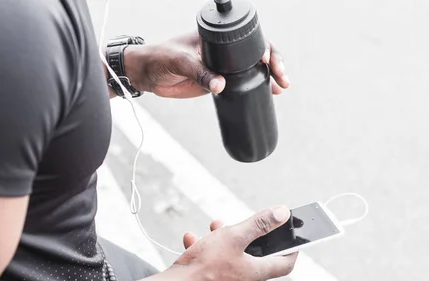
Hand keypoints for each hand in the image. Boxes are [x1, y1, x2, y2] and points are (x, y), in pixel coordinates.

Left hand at [124, 32, 289, 98]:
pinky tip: (268, 94)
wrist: (146, 75)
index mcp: (215, 37)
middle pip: (254, 53)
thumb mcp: (180, 61)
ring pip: (251, 69)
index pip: (245, 39)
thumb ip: (200, 72)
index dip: (262, 47)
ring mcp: (220, 66)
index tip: (267, 61)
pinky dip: (254, 88)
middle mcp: (222, 50)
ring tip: (280, 88)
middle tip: (282, 78)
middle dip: (272, 63)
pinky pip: (240, 84)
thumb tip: (221, 85)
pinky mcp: (215, 82)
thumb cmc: (159, 58)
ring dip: (267, 78)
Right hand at [166, 206, 297, 280]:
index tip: (293, 237)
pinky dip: (207, 251)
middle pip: (255, 257)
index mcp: (256, 273)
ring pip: (232, 259)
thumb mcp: (233, 236)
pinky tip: (193, 241)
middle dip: (247, 237)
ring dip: (224, 241)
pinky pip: (214, 266)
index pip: (285, 263)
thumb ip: (259, 224)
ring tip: (212, 229)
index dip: (292, 249)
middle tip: (239, 224)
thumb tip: (282, 213)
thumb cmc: (204, 265)